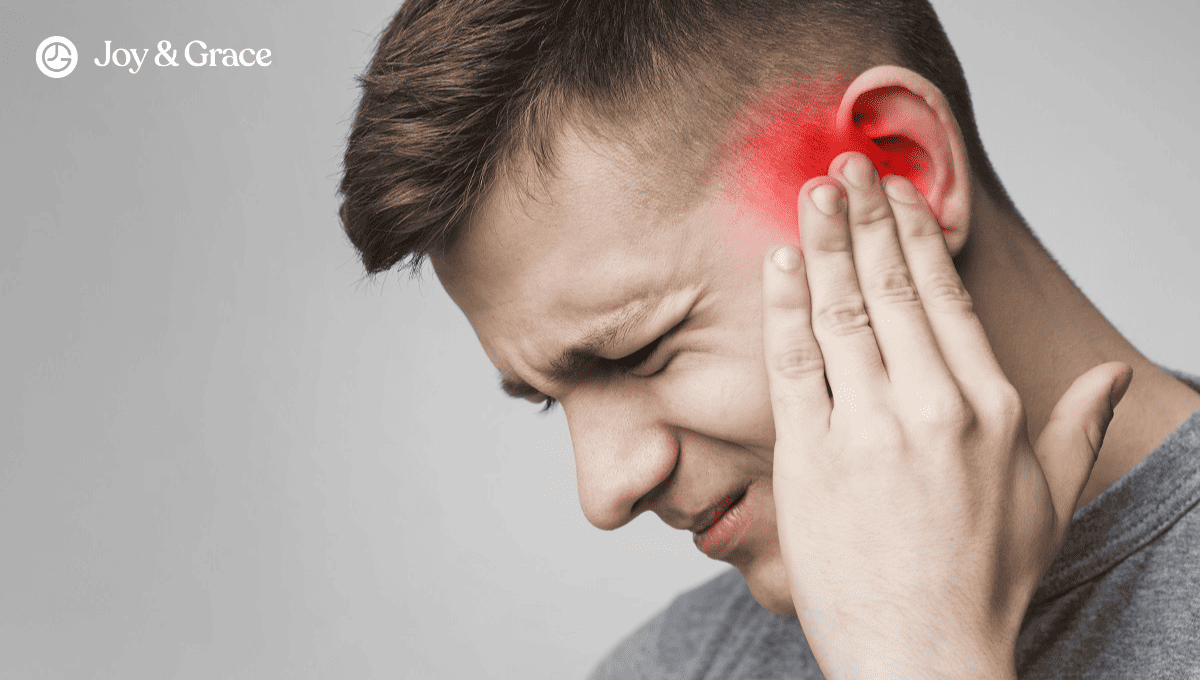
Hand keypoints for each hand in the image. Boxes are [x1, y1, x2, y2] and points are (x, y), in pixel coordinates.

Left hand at [760, 152, 1131, 679]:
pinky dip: (786, 308)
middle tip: (844, 169)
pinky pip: (795, 365)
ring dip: (822, 245)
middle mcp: (932, 407)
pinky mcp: (811, 458)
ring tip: (810, 194)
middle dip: (864, 220)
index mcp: (991, 408)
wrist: (923, 654)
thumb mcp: (1050, 501)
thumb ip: (1076, 426)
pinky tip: (778, 265)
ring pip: (841, 314)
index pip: (946, 298)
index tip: (894, 195)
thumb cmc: (985, 581)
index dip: (914, 237)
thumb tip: (1113, 378)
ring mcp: (868, 430)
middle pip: (891, 290)